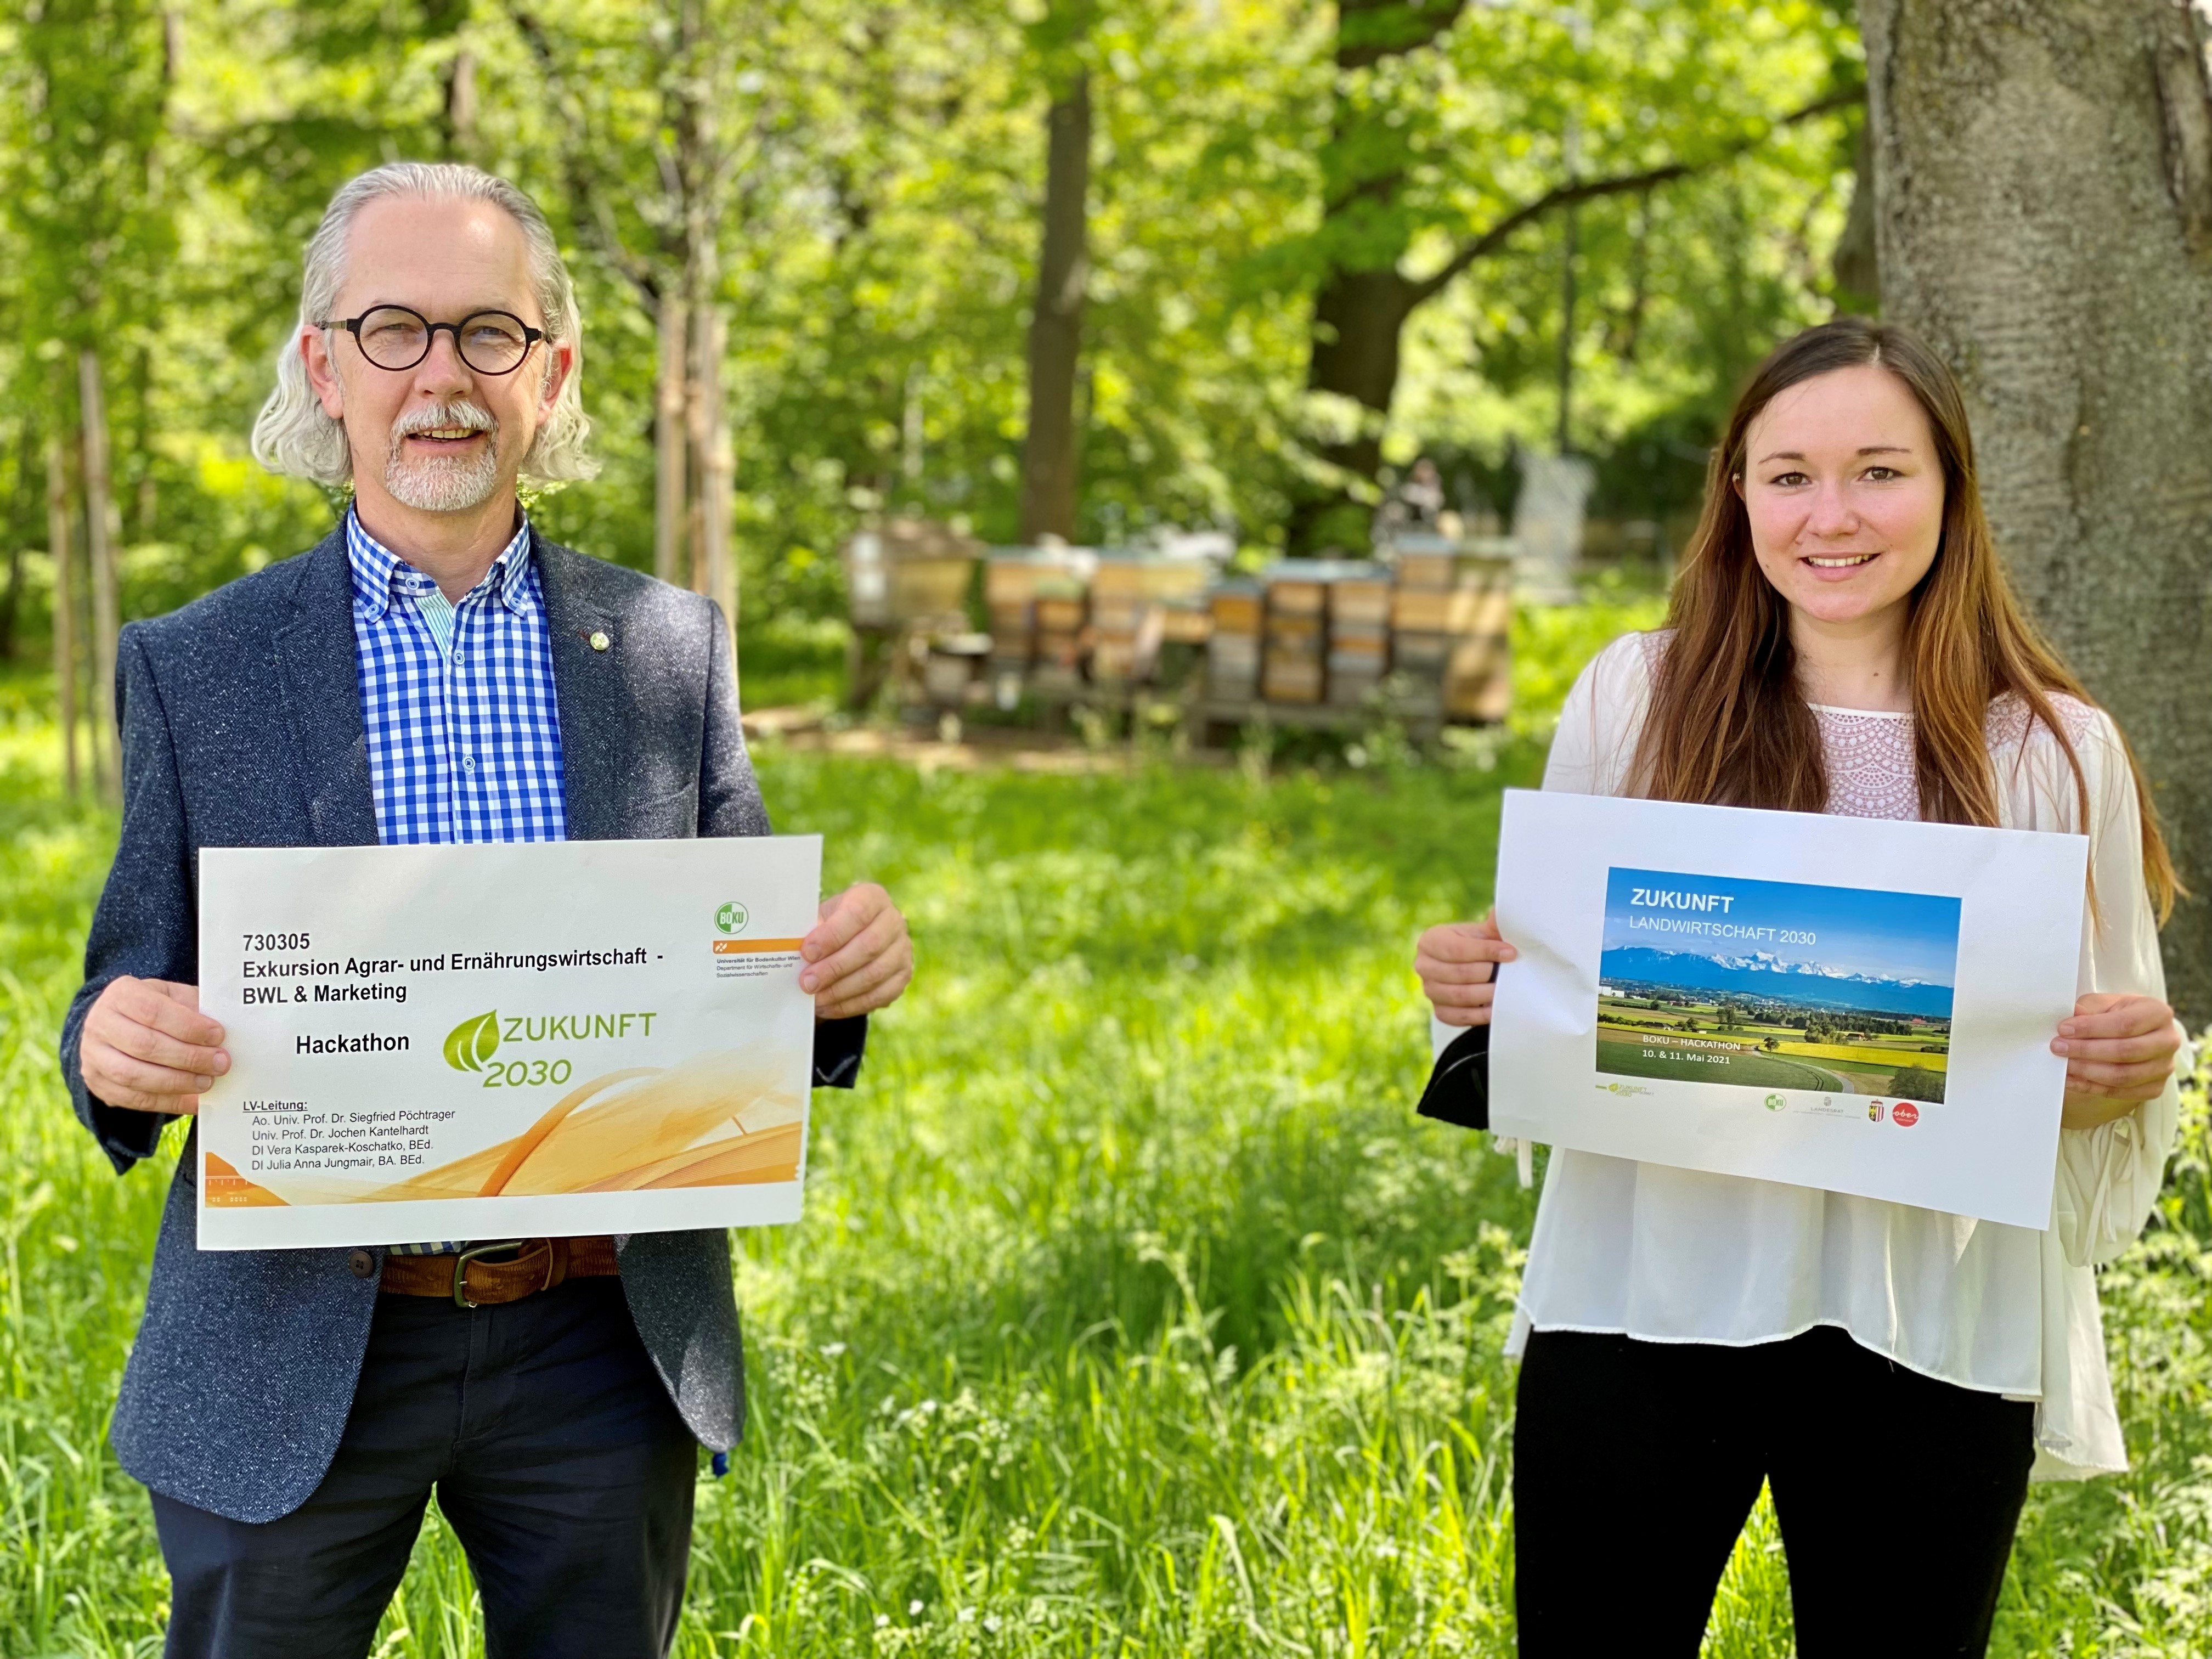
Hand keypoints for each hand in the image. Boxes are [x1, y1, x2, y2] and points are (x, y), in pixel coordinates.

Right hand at [79, 977, 226, 1114]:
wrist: (118, 1025)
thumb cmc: (157, 1009)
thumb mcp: (173, 996)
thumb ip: (193, 1008)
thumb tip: (219, 1035)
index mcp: (121, 995)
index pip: (154, 1011)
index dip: (189, 1026)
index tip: (218, 1035)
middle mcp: (100, 1024)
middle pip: (145, 1045)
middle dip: (188, 1057)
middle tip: (219, 1063)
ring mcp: (93, 1056)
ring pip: (135, 1076)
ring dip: (178, 1083)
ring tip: (207, 1082)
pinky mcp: (97, 1083)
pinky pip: (133, 1099)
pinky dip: (168, 1102)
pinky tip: (194, 1101)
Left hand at [800, 882, 913, 1020]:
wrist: (855, 936)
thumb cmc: (832, 924)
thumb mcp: (821, 917)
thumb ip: (811, 930)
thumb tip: (792, 952)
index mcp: (873, 898)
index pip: (858, 913)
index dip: (832, 935)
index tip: (807, 952)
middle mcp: (893, 921)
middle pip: (868, 947)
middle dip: (834, 968)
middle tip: (807, 982)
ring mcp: (902, 950)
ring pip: (874, 974)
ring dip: (840, 990)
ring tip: (814, 998)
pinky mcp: (903, 976)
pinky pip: (878, 995)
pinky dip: (850, 1004)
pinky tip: (828, 1006)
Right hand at [1416, 912, 1518, 1027]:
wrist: (1472, 967)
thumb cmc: (1478, 946)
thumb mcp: (1483, 932)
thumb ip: (1493, 925)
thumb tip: (1503, 913)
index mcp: (1430, 941)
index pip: (1456, 949)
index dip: (1485, 951)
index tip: (1511, 952)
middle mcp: (1423, 965)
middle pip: (1457, 974)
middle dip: (1487, 973)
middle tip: (1508, 973)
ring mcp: (1429, 990)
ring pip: (1458, 996)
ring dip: (1485, 994)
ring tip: (1504, 989)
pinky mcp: (1439, 1011)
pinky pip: (1458, 1017)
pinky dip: (1479, 1015)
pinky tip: (1496, 1008)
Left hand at [2055, 991, 2180, 1129]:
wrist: (2128, 1037)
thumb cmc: (2112, 1016)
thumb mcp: (2101, 1005)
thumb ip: (2088, 1010)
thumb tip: (2073, 1014)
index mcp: (2158, 1012)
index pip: (2125, 1024)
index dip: (2091, 1028)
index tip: (2063, 1029)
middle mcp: (2168, 1041)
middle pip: (2125, 1051)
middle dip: (2086, 1050)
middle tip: (2058, 1047)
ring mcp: (2164, 1067)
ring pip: (2123, 1076)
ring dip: (2088, 1071)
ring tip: (2063, 1064)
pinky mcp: (2156, 1088)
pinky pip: (2122, 1093)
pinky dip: (2093, 1087)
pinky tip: (2071, 1079)